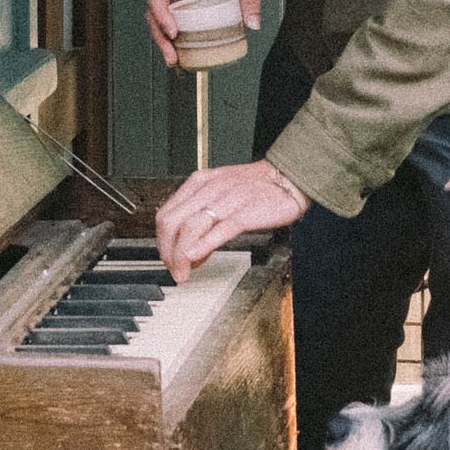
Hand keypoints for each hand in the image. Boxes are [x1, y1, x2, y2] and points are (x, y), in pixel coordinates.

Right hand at [144, 0, 262, 63]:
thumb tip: (253, 23)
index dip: (161, 13)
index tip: (173, 32)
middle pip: (154, 8)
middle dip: (159, 34)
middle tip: (172, 57)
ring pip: (160, 14)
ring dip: (163, 37)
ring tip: (174, 60)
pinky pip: (173, 14)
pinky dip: (175, 32)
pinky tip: (182, 49)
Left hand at [155, 159, 307, 279]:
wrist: (287, 177)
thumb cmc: (255, 188)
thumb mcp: (220, 196)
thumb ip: (202, 219)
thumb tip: (188, 249)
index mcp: (199, 183)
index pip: (166, 214)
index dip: (161, 242)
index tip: (167, 259)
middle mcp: (209, 189)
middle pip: (172, 222)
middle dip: (167, 252)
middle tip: (173, 270)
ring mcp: (226, 200)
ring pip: (190, 227)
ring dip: (181, 255)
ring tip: (184, 272)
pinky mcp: (245, 211)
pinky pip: (219, 229)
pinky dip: (204, 245)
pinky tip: (196, 258)